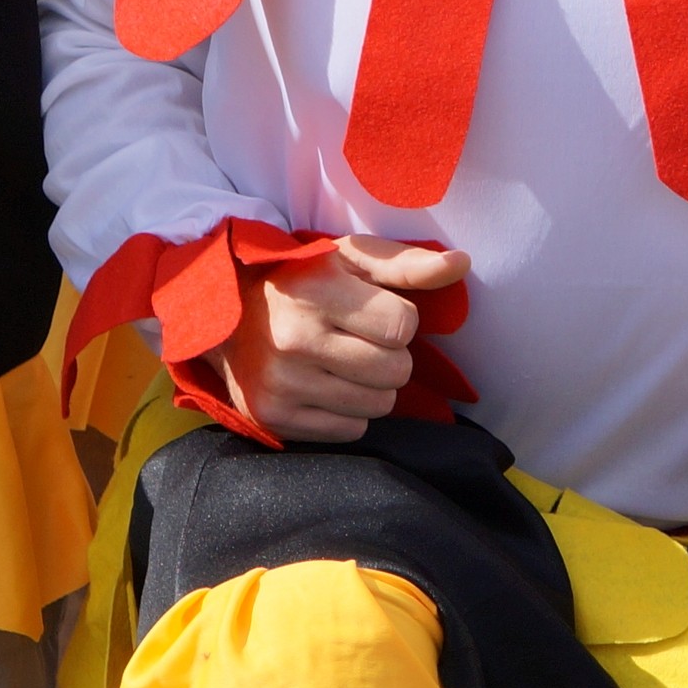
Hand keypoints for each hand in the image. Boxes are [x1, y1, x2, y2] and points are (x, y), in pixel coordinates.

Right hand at [213, 236, 468, 443]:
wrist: (226, 312)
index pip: (403, 326)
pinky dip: (348, 411)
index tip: (376, 312)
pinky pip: (350, 430)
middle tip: (361, 340)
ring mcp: (282, 384)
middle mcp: (296, 340)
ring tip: (345, 362)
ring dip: (373, 386)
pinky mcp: (274, 418)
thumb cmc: (303, 279)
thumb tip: (462, 264)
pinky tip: (326, 385)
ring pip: (378, 406)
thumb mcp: (350, 257)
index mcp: (318, 292)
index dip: (400, 320)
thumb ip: (407, 264)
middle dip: (390, 356)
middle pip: (396, 371)